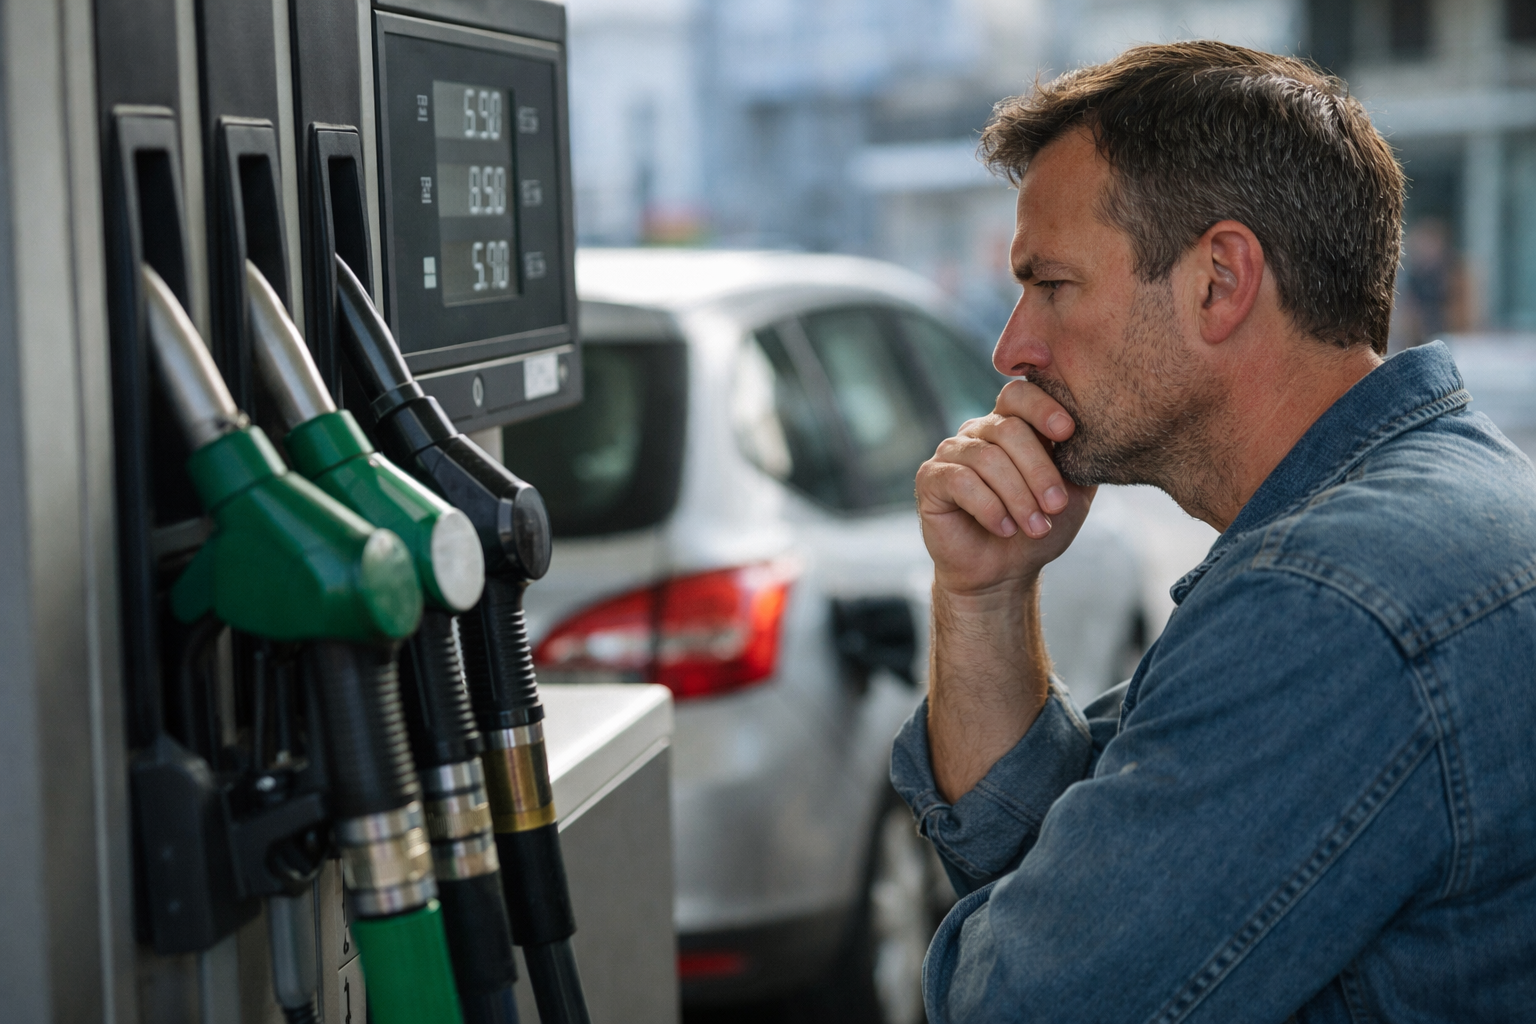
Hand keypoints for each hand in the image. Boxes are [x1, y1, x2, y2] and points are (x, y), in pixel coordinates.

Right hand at [916, 380, 1095, 595]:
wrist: (1002, 573)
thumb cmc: (1035, 529)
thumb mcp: (1072, 493)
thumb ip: (1082, 459)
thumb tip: (1100, 431)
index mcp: (1011, 425)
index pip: (1020, 394)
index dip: (1042, 407)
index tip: (1067, 433)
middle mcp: (978, 431)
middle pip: (1009, 429)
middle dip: (1039, 471)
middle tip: (1056, 507)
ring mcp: (951, 452)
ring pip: (988, 458)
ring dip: (1018, 496)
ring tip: (1035, 527)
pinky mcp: (930, 478)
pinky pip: (961, 481)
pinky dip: (989, 508)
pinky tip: (1005, 529)